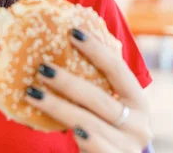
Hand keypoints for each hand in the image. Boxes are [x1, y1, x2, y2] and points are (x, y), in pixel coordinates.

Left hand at [25, 28, 151, 152]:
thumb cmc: (107, 132)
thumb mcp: (108, 110)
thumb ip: (94, 88)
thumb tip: (55, 54)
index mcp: (138, 102)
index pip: (118, 69)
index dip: (96, 49)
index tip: (72, 32)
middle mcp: (138, 124)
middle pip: (99, 98)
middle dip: (68, 82)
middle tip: (42, 68)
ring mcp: (129, 146)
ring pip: (89, 123)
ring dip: (59, 108)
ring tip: (33, 94)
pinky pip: (97, 147)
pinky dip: (85, 139)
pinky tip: (69, 131)